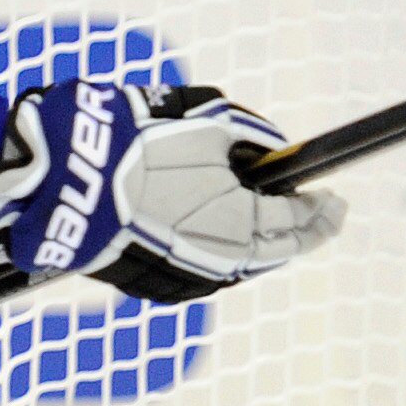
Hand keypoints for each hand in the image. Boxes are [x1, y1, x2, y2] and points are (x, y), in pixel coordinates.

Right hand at [0, 80, 345, 303]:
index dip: (323, 211)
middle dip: (295, 229)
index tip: (334, 196)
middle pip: (273, 251)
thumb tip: (276, 153)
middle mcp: (221, 261)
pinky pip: (199, 272)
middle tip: (310, 210)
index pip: (301, 223)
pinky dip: (215, 251)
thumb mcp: (213, 121)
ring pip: (236, 264)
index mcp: (244, 226)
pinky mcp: (151, 284)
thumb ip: (256, 137)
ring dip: (253, 242)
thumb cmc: (145, 144)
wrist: (71, 179)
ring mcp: (184, 278)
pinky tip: (211, 230)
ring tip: (259, 217)